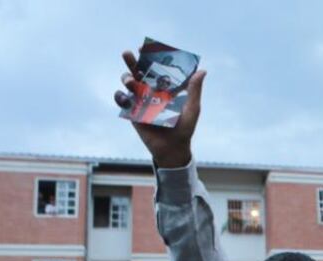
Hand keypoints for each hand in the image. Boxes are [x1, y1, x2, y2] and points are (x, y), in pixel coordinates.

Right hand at [114, 50, 205, 167]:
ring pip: (129, 83)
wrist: (172, 149)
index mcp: (166, 87)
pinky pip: (122, 100)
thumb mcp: (192, 109)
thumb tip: (202, 71)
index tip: (146, 47)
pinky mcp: (132, 112)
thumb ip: (194, 90)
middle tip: (128, 54)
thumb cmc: (185, 128)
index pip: (157, 67)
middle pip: (139, 71)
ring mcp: (141, 100)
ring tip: (131, 82)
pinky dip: (120, 96)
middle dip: (132, 61)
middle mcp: (152, 91)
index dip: (150, 56)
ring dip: (126, 78)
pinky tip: (126, 98)